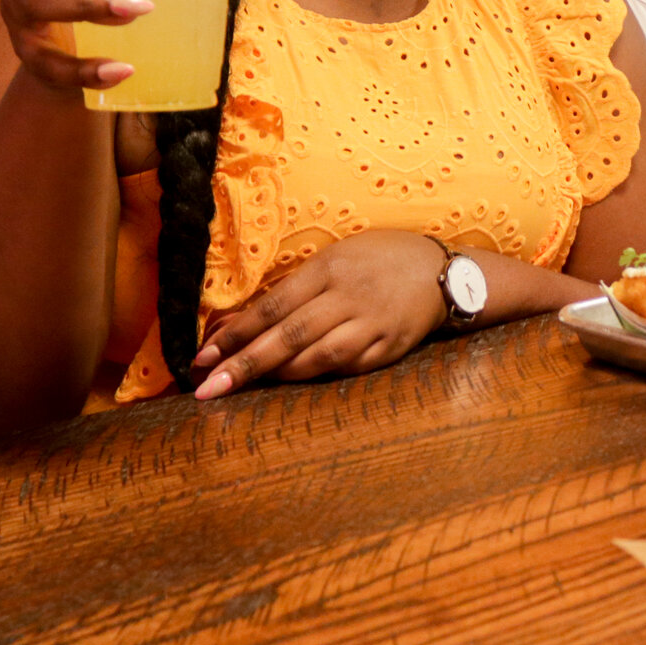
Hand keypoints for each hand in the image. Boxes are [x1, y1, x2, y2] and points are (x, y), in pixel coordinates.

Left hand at [189, 230, 449, 398]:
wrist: (442, 270)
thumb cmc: (378, 258)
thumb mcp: (336, 255)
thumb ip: (296, 287)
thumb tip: (243, 321)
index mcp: (329, 268)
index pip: (273, 306)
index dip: (236, 333)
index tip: (203, 355)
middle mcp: (348, 297)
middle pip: (289, 336)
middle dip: (244, 364)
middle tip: (208, 388)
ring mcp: (372, 324)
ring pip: (318, 357)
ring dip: (278, 375)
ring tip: (242, 386)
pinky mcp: (390, 348)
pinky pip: (349, 369)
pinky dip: (319, 377)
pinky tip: (293, 383)